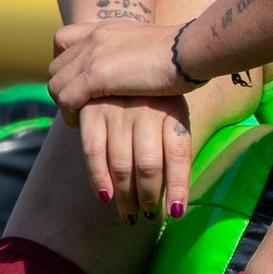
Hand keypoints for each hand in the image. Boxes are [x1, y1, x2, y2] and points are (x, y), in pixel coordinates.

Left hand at [48, 19, 197, 116]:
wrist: (189, 50)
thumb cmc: (183, 53)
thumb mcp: (150, 45)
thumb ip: (133, 53)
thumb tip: (137, 66)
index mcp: (106, 28)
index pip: (63, 40)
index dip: (63, 63)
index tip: (75, 83)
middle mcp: (94, 38)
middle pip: (56, 67)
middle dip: (62, 90)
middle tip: (77, 109)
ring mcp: (93, 55)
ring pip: (56, 85)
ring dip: (64, 106)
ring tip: (78, 121)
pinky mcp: (97, 75)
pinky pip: (67, 98)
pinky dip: (69, 114)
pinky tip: (82, 125)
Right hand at [78, 94, 193, 222]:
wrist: (133, 59)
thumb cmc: (157, 96)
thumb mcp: (175, 110)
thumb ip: (174, 143)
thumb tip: (176, 194)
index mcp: (174, 109)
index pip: (180, 153)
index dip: (179, 185)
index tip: (176, 212)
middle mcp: (146, 109)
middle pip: (149, 165)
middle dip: (148, 197)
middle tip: (148, 215)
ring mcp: (117, 109)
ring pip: (122, 164)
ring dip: (126, 196)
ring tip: (131, 215)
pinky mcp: (92, 111)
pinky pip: (93, 152)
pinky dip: (98, 178)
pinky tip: (106, 197)